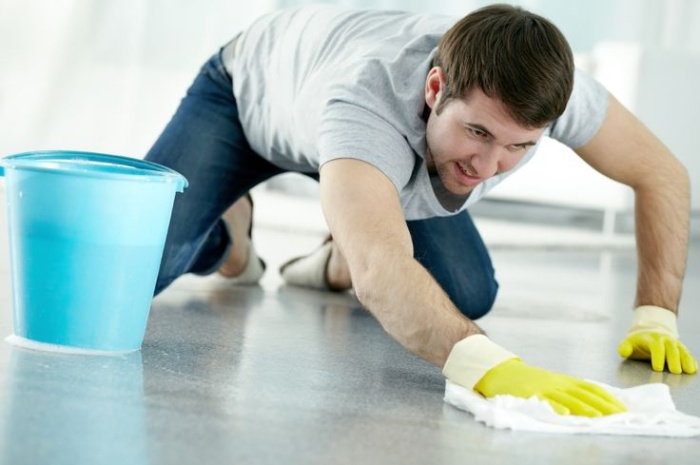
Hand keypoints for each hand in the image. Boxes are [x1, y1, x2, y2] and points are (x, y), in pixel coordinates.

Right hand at [474, 358, 626, 416]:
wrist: (500, 371)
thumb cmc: (527, 379)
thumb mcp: (551, 382)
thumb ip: (569, 391)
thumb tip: (594, 402)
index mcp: (563, 380)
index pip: (591, 388)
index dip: (607, 398)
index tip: (623, 408)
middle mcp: (556, 383)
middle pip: (583, 394)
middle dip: (603, 405)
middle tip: (620, 416)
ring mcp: (542, 387)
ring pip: (567, 398)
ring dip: (585, 407)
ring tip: (599, 417)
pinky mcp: (528, 393)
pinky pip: (543, 400)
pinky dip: (554, 407)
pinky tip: (564, 413)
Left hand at [618, 306, 697, 374]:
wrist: (650, 333)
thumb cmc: (638, 343)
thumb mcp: (629, 343)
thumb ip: (625, 348)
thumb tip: (623, 352)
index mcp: (651, 339)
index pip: (656, 346)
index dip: (658, 357)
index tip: (657, 368)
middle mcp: (665, 340)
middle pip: (671, 349)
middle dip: (674, 360)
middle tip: (675, 372)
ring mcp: (675, 343)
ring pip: (682, 351)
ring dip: (686, 361)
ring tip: (688, 371)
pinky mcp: (682, 348)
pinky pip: (688, 354)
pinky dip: (691, 361)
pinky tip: (693, 369)